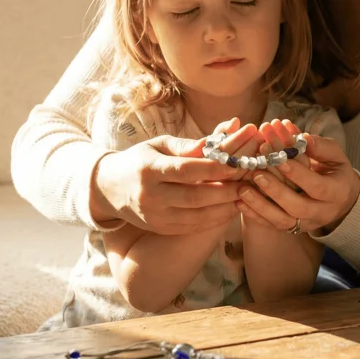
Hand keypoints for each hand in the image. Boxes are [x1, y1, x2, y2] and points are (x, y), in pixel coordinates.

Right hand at [93, 123, 258, 234]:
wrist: (109, 188)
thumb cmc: (141, 159)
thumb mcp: (159, 145)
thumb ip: (190, 144)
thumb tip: (226, 130)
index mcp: (149, 169)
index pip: (186, 170)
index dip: (214, 169)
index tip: (238, 163)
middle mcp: (150, 195)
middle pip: (195, 196)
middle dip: (226, 190)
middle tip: (250, 181)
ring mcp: (155, 216)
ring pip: (197, 215)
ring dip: (225, 207)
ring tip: (246, 195)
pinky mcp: (160, 228)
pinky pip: (193, 226)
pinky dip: (215, 219)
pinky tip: (230, 208)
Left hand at [237, 120, 359, 234]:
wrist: (341, 198)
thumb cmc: (335, 170)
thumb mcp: (336, 155)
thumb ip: (321, 146)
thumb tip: (303, 138)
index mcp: (336, 192)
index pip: (317, 186)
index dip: (298, 174)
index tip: (280, 159)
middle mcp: (322, 212)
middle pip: (298, 207)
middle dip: (276, 190)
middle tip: (257, 172)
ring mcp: (306, 223)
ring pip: (282, 220)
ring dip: (260, 205)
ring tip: (242, 188)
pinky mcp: (292, 228)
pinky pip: (272, 225)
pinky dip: (255, 215)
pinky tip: (239, 202)